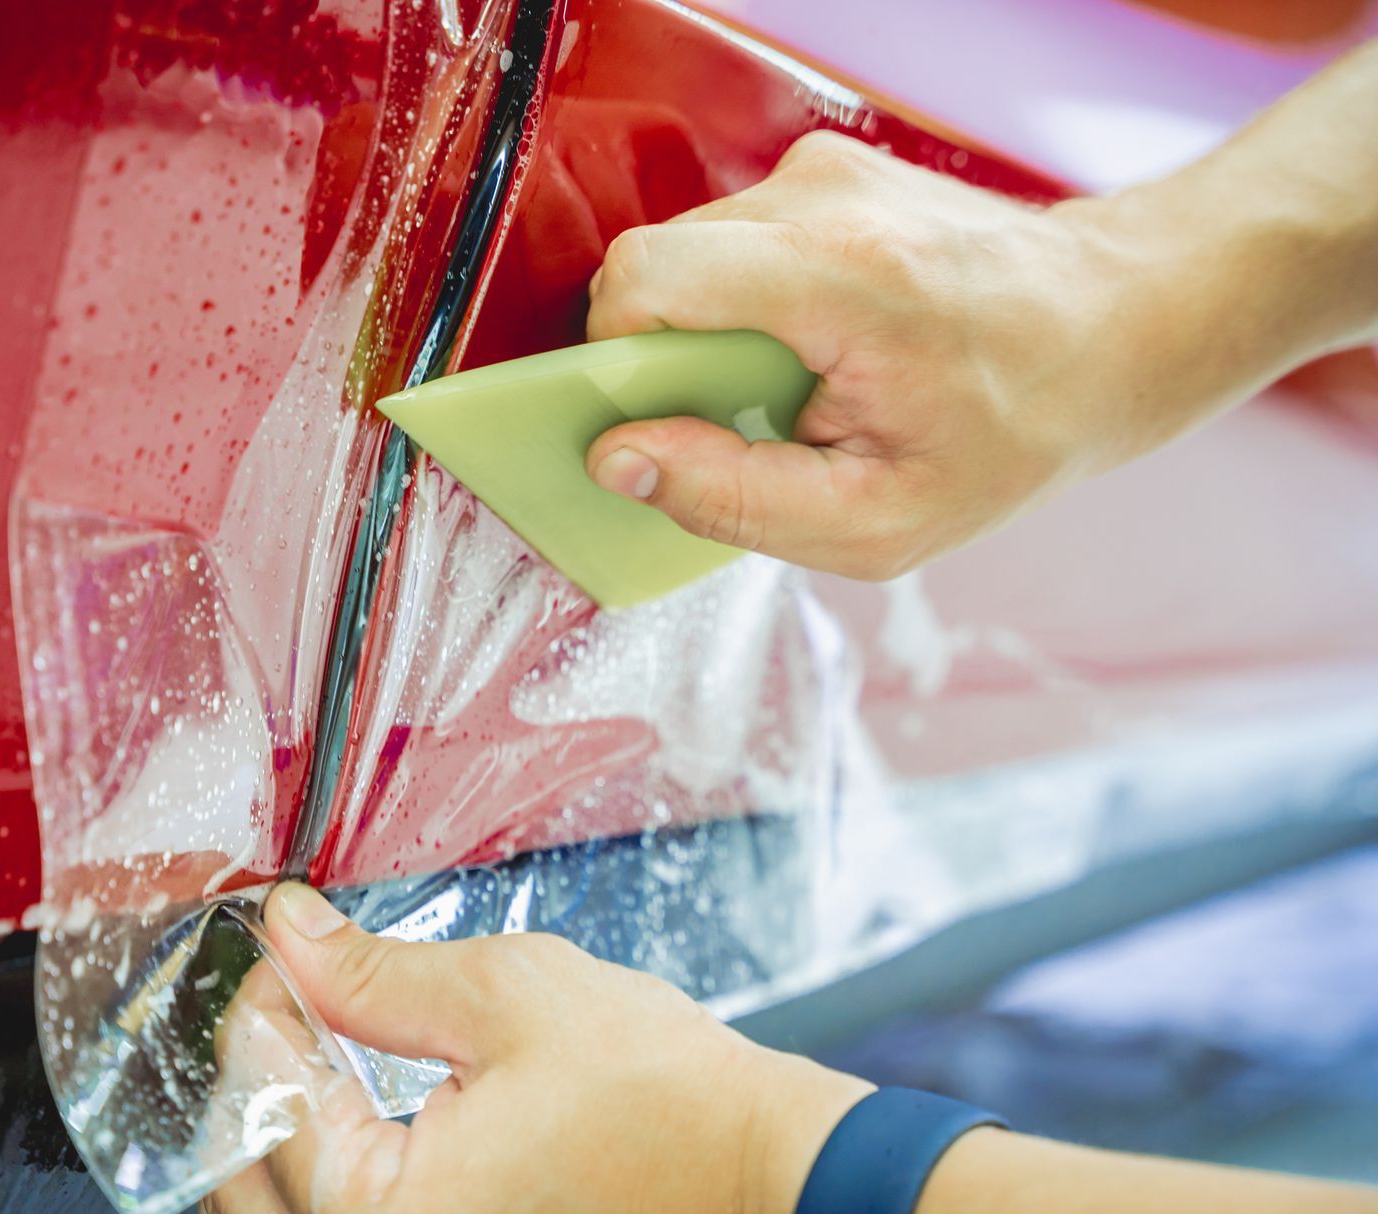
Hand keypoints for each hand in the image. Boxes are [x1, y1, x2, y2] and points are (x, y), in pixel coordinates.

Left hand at [200, 884, 870, 1213]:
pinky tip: (326, 1168)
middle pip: (239, 1191)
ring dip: (260, 1167)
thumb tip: (290, 934)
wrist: (769, 1180)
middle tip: (295, 1004)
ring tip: (303, 1080)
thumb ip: (373, 974)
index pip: (265, 1100)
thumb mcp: (508, 998)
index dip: (266, 1004)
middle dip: (255, 1082)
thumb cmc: (668, 1103)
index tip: (287, 954)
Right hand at [583, 130, 1186, 579]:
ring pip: (689, 256)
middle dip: (665, 356)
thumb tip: (620, 460)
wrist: (1118, 324)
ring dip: (708, 332)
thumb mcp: (880, 522)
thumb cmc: (1016, 428)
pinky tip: (812, 348)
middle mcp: (826, 198)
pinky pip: (732, 246)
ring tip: (789, 385)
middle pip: (654, 267)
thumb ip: (734, 500)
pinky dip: (746, 306)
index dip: (614, 358)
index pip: (644, 280)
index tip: (650, 418)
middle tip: (740, 418)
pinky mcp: (827, 172)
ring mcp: (826, 172)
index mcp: (841, 276)